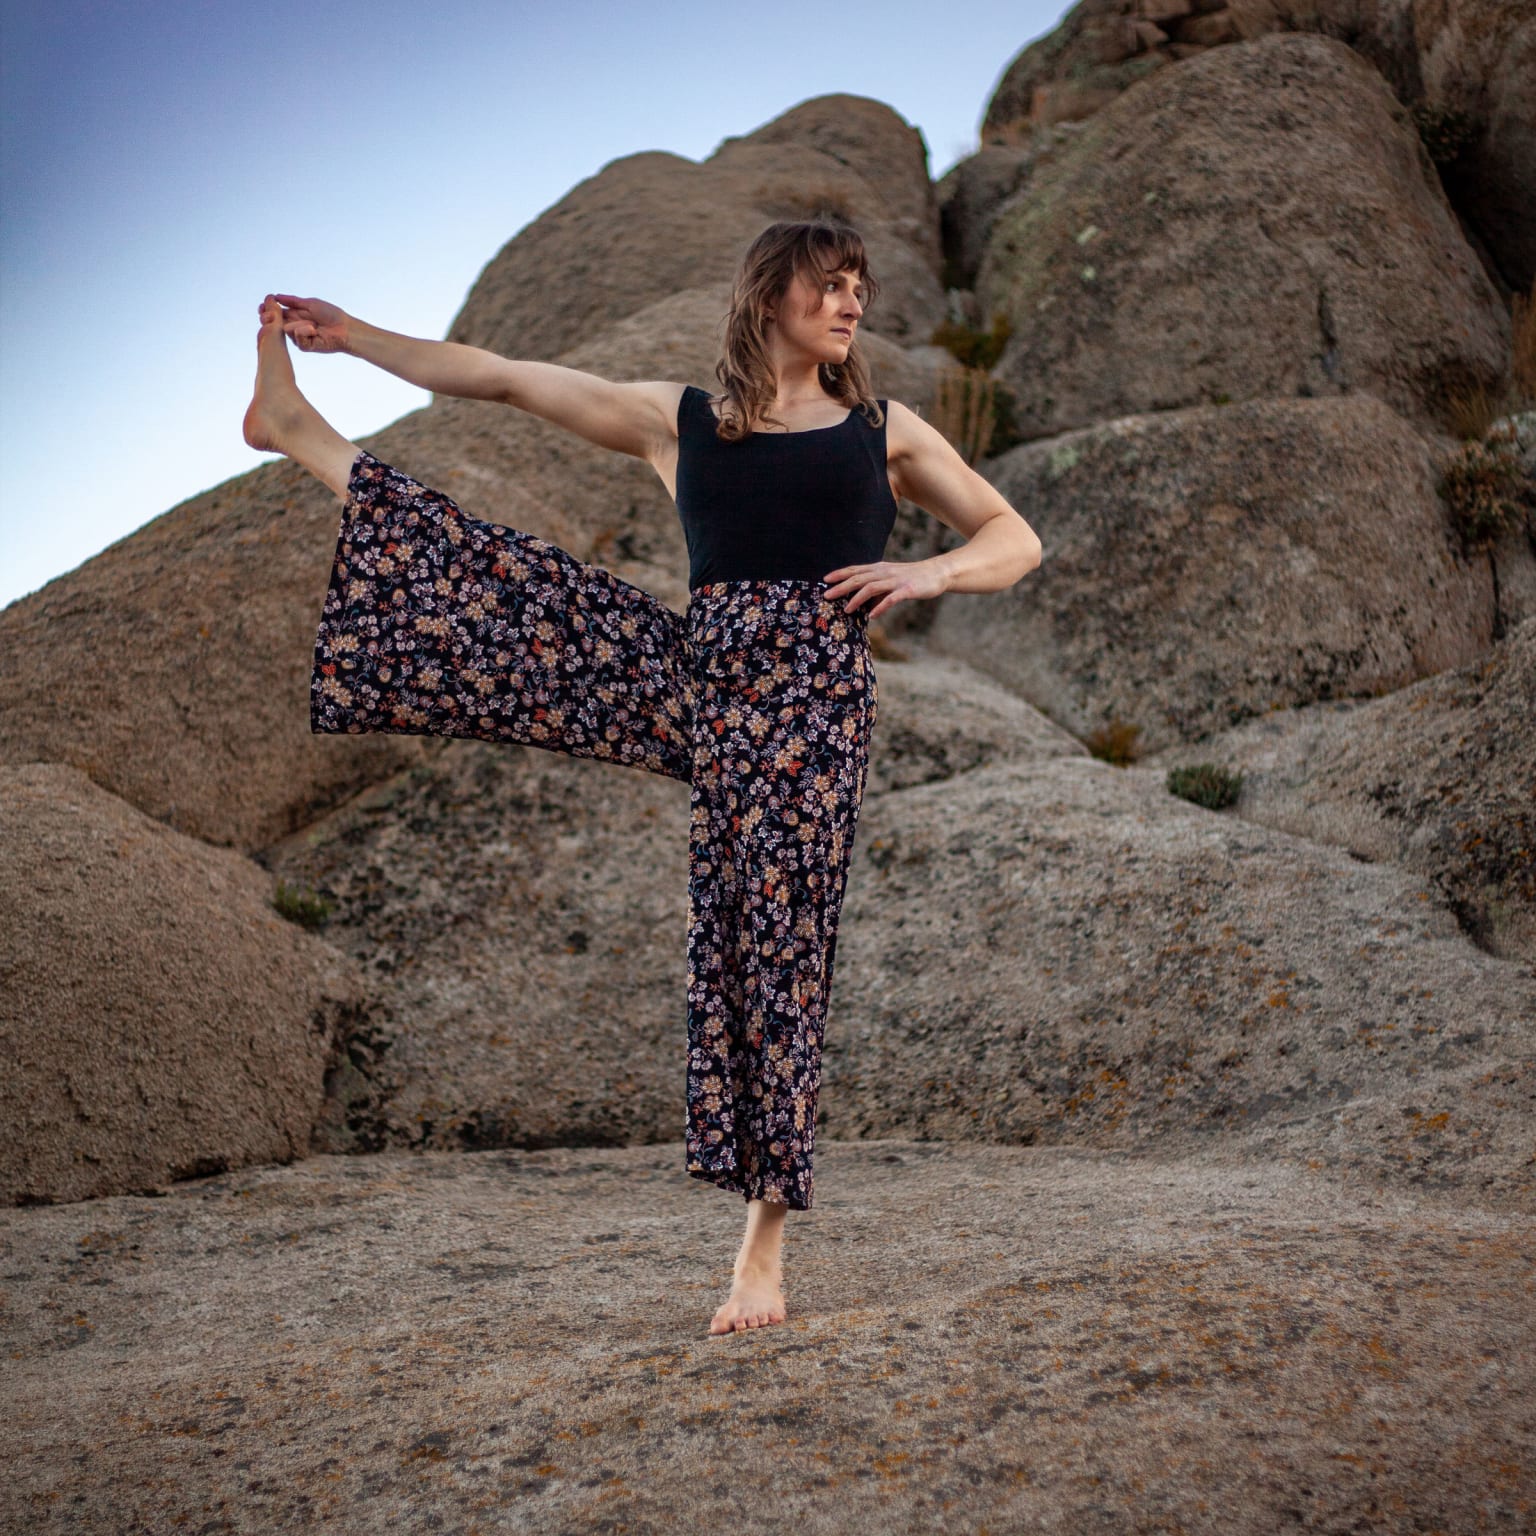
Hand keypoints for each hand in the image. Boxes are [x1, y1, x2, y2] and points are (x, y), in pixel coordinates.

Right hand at [267, 293, 350, 353]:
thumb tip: (276, 296)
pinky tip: (314, 330)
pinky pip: (296, 337)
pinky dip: (305, 331)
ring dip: (298, 323)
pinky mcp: (304, 346)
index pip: (276, 313)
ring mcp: (298, 337)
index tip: (262, 306)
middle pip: (274, 323)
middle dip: (271, 318)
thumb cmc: (332, 315)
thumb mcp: (310, 304)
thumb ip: (293, 301)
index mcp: (295, 315)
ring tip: (313, 324)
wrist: (345, 329)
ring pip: (285, 329)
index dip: (268, 309)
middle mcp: (294, 326)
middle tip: (268, 314)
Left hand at [822, 558, 949, 619]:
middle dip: (841, 587)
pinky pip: (891, 599)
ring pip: (871, 588)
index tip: (824, 580)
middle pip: (859, 578)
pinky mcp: (907, 590)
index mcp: (879, 568)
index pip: (855, 569)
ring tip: (846, 610)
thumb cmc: (911, 578)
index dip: (839, 574)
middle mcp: (885, 572)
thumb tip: (862, 604)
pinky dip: (880, 607)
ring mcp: (896, 581)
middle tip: (826, 596)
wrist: (937, 573)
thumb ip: (876, 589)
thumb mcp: (890, 580)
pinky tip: (872, 616)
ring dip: (857, 599)